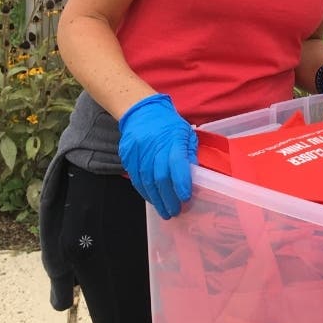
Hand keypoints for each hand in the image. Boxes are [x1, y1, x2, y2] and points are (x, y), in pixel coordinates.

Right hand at [117, 93, 197, 219]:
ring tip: (164, 210)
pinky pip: (136, 178)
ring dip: (156, 199)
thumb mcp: (186, 133)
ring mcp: (138, 151)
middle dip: (168, 197)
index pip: (177, 162)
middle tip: (174, 211)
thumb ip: (189, 154)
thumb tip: (194, 177)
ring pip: (146, 181)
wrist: (142, 111)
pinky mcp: (127, 155)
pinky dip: (145, 191)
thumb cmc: (168, 124)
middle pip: (160, 177)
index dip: (181, 182)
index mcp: (173, 138)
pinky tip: (152, 199)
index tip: (185, 197)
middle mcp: (154, 145)